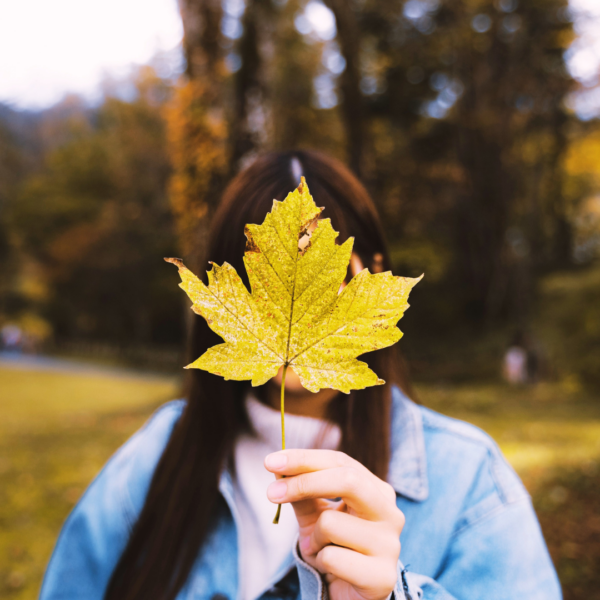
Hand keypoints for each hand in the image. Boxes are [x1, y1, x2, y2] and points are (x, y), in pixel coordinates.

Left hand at [265, 449, 403, 599]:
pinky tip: (332, 569)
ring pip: (331, 523)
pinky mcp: (383, 577)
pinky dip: (321, 561)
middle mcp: (390, 512)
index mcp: (376, 490)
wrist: (348, 594)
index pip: (340, 462)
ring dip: (313, 537)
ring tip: (321, 549)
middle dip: (304, 482)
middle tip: (271, 493)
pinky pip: (333, 558)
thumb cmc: (334, 548)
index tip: (270, 462)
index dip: (304, 459)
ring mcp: (390, 544)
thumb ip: (302, 493)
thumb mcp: (314, 516)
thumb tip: (280, 470)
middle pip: (348, 480)